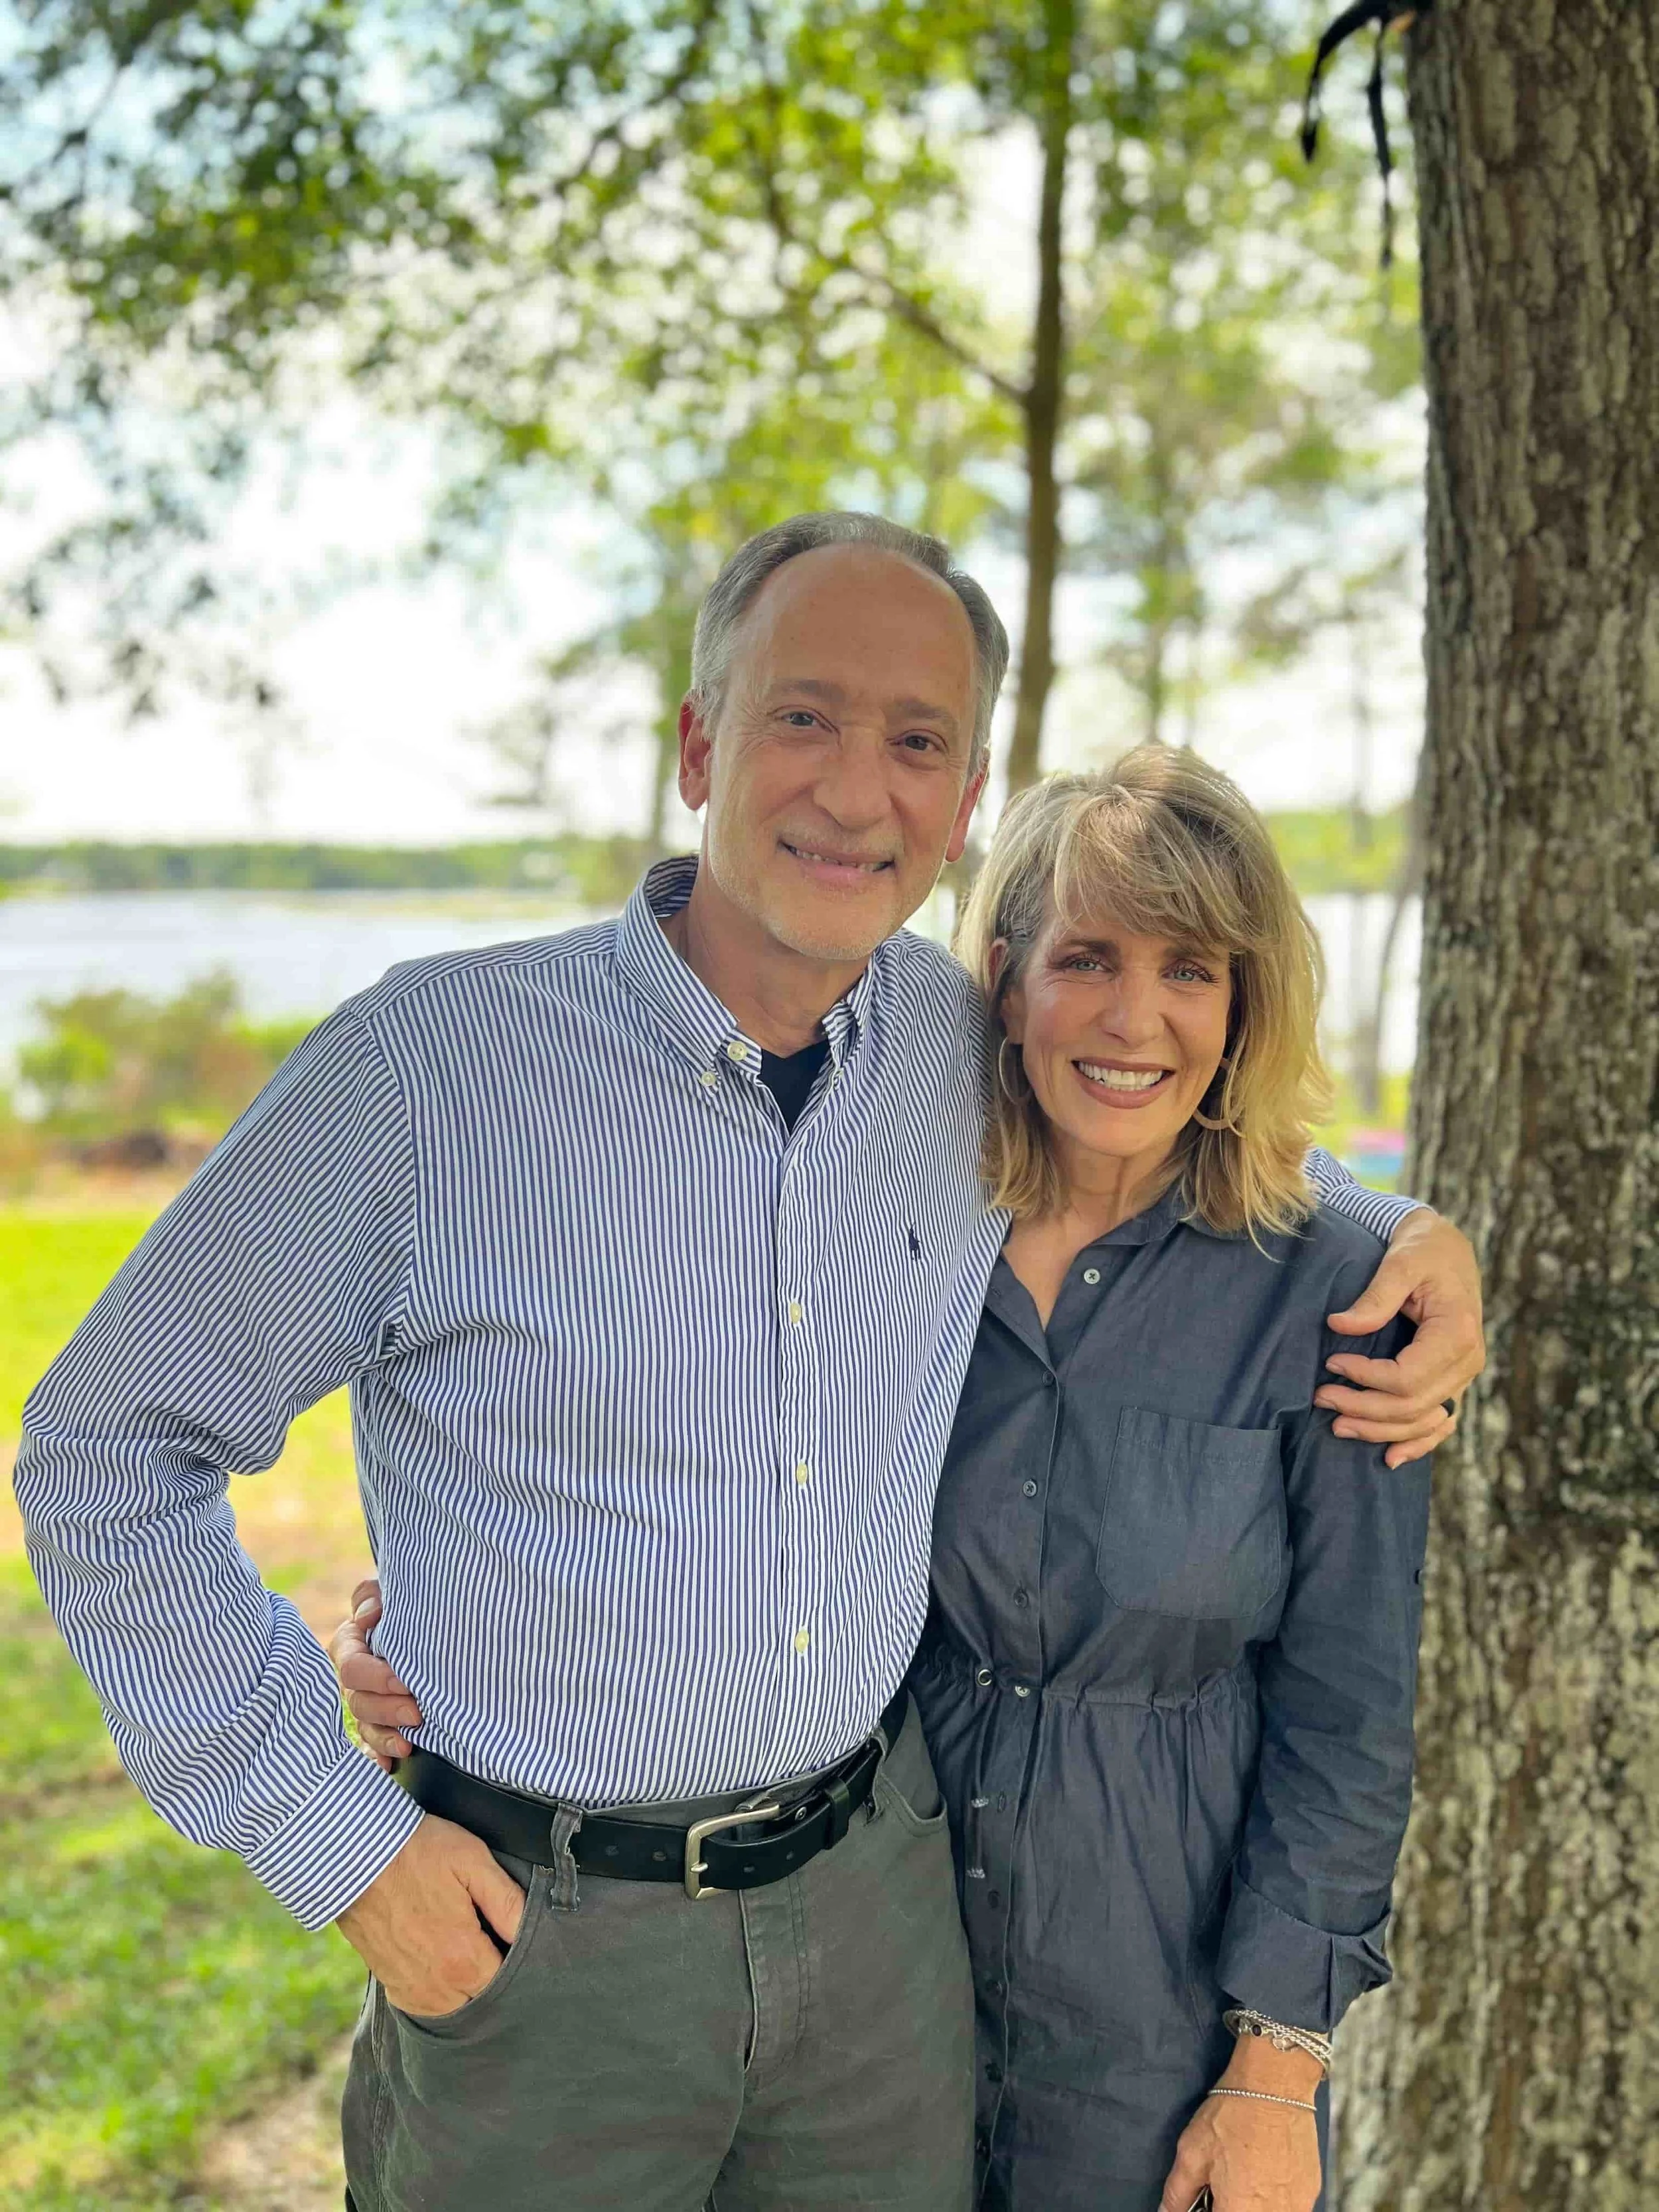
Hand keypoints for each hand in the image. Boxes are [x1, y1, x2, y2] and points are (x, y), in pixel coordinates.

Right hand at [329, 1578, 424, 1768]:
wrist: (431, 1620)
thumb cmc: (405, 1605)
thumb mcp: (389, 1592)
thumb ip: (372, 1596)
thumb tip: (368, 1616)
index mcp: (352, 1645)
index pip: (351, 1665)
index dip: (375, 1676)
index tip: (404, 1680)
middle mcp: (356, 1678)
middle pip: (359, 1701)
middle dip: (387, 1709)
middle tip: (417, 1712)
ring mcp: (367, 1703)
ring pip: (366, 1726)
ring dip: (386, 1736)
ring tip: (410, 1743)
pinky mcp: (382, 1723)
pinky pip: (373, 1746)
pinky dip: (380, 1755)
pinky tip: (390, 1765)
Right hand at [336, 1811, 524, 2017]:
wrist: (354, 1856)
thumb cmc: (418, 1851)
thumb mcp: (472, 1861)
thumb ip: (507, 1901)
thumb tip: (535, 1930)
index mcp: (463, 1959)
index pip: (509, 1983)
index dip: (523, 1965)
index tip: (523, 1943)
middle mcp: (438, 1986)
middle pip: (485, 2001)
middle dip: (499, 1981)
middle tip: (501, 1946)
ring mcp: (412, 1989)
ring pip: (457, 2009)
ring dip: (472, 1992)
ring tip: (478, 1956)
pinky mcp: (392, 1985)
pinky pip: (429, 2007)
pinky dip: (444, 1995)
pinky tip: (450, 1968)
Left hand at [1160, 2044, 1321, 2211]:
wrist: (1276, 2083)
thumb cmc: (1232, 2116)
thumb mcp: (1192, 2152)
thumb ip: (1178, 2193)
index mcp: (1240, 2211)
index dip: (1211, 2209)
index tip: (1207, 2199)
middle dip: (1231, 2205)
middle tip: (1223, 2184)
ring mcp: (1297, 2207)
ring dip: (1253, 2204)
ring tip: (1244, 2175)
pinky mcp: (1311, 2192)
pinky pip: (1287, 2207)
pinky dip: (1273, 2199)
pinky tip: (1265, 2172)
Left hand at [1318, 1208, 1484, 1466]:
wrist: (1448, 1248)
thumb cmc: (1423, 1249)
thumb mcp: (1401, 1261)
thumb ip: (1374, 1297)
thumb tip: (1338, 1326)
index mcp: (1458, 1332)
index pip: (1408, 1377)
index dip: (1367, 1379)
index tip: (1331, 1363)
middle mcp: (1468, 1361)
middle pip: (1413, 1406)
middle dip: (1364, 1409)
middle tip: (1321, 1398)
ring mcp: (1463, 1375)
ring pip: (1423, 1421)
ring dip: (1380, 1431)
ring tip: (1338, 1426)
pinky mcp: (1454, 1381)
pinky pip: (1439, 1423)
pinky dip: (1417, 1443)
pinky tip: (1391, 1458)